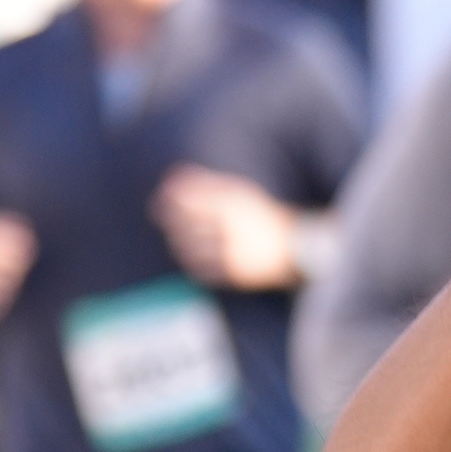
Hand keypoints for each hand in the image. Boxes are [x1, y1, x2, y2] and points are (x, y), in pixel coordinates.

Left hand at [154, 162, 310, 288]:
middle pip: (183, 223)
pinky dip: (191, 263)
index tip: (159, 202)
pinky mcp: (233, 272)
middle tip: (166, 221)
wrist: (291, 247)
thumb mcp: (237, 192)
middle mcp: (230, 224)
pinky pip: (199, 269)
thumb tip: (170, 180)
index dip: (167, 199)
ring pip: (187, 248)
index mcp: (231, 202)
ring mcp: (231, 249)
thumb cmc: (257, 216)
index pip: (187, 198)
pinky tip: (195, 257)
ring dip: (179, 243)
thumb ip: (205, 183)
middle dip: (170, 222)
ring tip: (181, 239)